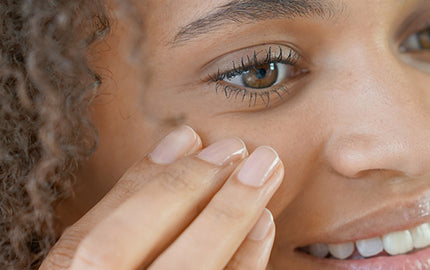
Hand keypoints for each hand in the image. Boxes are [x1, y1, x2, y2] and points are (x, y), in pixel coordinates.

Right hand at [40, 126, 283, 269]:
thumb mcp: (86, 254)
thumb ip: (124, 203)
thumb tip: (181, 142)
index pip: (103, 245)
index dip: (156, 187)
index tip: (194, 138)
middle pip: (169, 264)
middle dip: (207, 199)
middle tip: (245, 150)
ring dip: (235, 225)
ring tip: (262, 176)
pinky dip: (248, 263)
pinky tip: (263, 225)